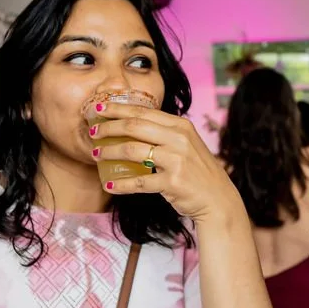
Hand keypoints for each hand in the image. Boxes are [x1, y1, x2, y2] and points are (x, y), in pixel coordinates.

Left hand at [89, 103, 241, 223]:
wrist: (217, 198)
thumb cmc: (198, 171)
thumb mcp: (186, 144)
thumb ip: (165, 133)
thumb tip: (132, 125)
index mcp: (180, 125)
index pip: (143, 111)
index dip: (117, 109)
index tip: (98, 110)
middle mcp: (179, 139)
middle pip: (134, 126)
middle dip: (108, 127)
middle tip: (91, 132)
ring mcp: (176, 160)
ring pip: (132, 150)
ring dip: (109, 152)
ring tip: (95, 155)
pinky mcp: (172, 182)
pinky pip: (138, 181)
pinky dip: (121, 184)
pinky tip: (109, 184)